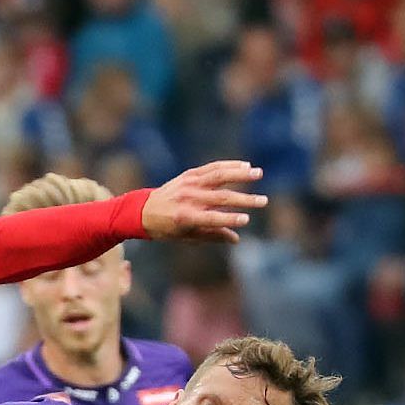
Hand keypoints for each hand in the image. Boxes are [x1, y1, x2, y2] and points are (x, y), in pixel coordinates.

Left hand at [140, 161, 266, 243]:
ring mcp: (188, 184)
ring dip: (240, 174)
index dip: (229, 219)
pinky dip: (229, 165)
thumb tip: (236, 238)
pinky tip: (245, 166)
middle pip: (221, 197)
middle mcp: (187, 199)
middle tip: (263, 202)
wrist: (142, 210)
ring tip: (258, 174)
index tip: (246, 220)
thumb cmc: (166, 228)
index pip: (212, 218)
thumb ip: (211, 236)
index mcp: (185, 217)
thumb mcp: (185, 237)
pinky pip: (212, 168)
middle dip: (244, 200)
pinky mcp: (189, 174)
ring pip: (218, 176)